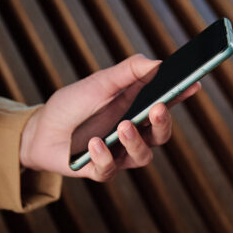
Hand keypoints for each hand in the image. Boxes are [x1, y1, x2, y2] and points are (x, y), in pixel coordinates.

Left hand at [19, 54, 200, 180]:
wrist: (39, 130)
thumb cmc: (72, 104)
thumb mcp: (99, 83)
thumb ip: (127, 72)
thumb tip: (157, 62)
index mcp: (136, 107)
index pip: (166, 102)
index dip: (182, 94)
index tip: (193, 83)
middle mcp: (133, 132)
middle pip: (161, 134)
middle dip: (162, 123)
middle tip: (156, 108)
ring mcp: (118, 153)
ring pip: (142, 157)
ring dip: (134, 142)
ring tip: (122, 126)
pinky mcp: (100, 170)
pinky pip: (109, 169)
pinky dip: (103, 156)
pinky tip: (93, 143)